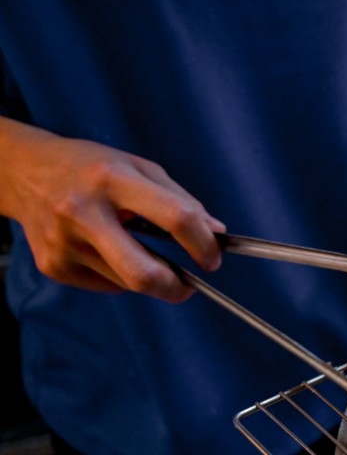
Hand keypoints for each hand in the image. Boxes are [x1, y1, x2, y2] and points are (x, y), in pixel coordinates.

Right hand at [0, 119, 224, 302]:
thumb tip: (216, 232)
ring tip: (138, 250)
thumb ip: (181, 199)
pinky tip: (107, 250)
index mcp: (112, 179)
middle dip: (174, 288)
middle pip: (142, 273)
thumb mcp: (138, 167)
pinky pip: (105, 285)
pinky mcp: (53, 266)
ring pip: (127, 283)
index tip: (212, 257)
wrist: (22, 173)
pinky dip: (119, 275)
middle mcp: (83, 212)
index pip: (175, 217)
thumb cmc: (90, 168)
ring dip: (147, 276)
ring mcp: (64, 243)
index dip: (203, 243)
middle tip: (187, 285)